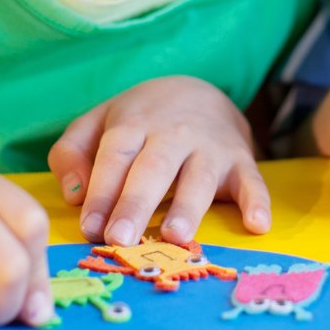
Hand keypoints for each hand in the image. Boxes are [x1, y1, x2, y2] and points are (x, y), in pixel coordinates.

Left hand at [48, 76, 269, 247]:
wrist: (201, 91)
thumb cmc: (140, 119)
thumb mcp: (98, 122)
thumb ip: (71, 152)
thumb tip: (73, 193)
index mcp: (133, 124)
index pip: (115, 157)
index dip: (102, 191)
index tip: (91, 229)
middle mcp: (173, 134)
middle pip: (153, 168)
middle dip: (137, 203)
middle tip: (121, 238)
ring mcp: (210, 147)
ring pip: (199, 177)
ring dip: (188, 206)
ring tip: (175, 235)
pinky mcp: (240, 160)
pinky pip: (252, 180)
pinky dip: (257, 201)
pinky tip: (257, 224)